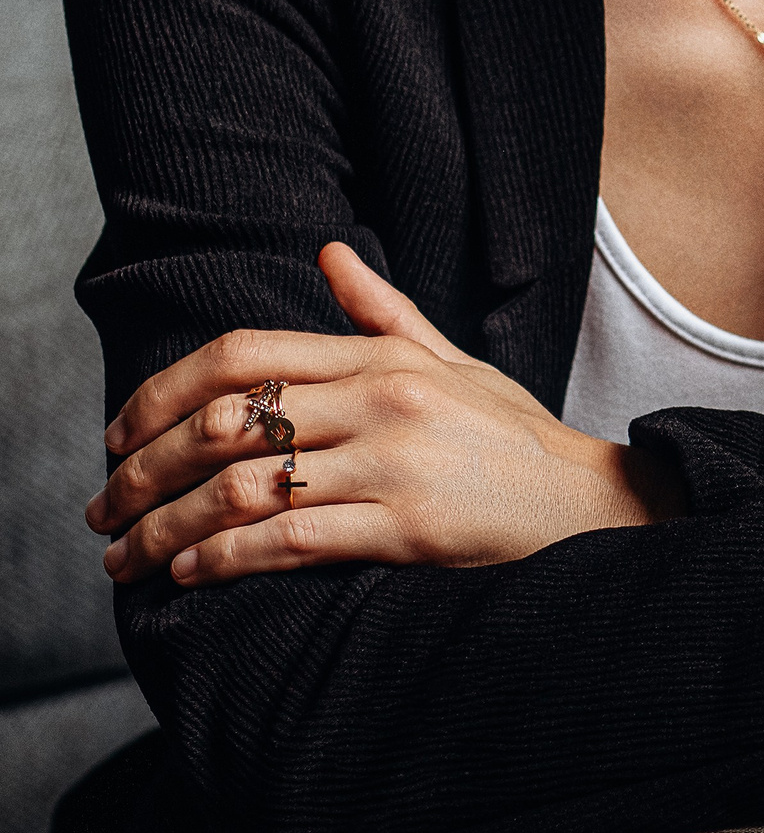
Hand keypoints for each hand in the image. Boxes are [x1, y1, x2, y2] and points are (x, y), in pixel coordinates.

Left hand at [89, 245, 674, 585]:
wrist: (591, 503)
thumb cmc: (514, 438)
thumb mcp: (454, 363)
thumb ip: (384, 314)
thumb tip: (328, 256)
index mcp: (385, 359)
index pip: (243, 355)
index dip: (161, 393)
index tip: (118, 436)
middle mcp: (383, 402)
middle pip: (225, 424)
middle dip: (142, 472)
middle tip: (103, 511)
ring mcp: (394, 464)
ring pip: (242, 489)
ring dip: (167, 530)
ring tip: (130, 560)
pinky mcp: (408, 528)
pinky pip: (289, 540)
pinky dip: (224, 561)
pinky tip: (193, 575)